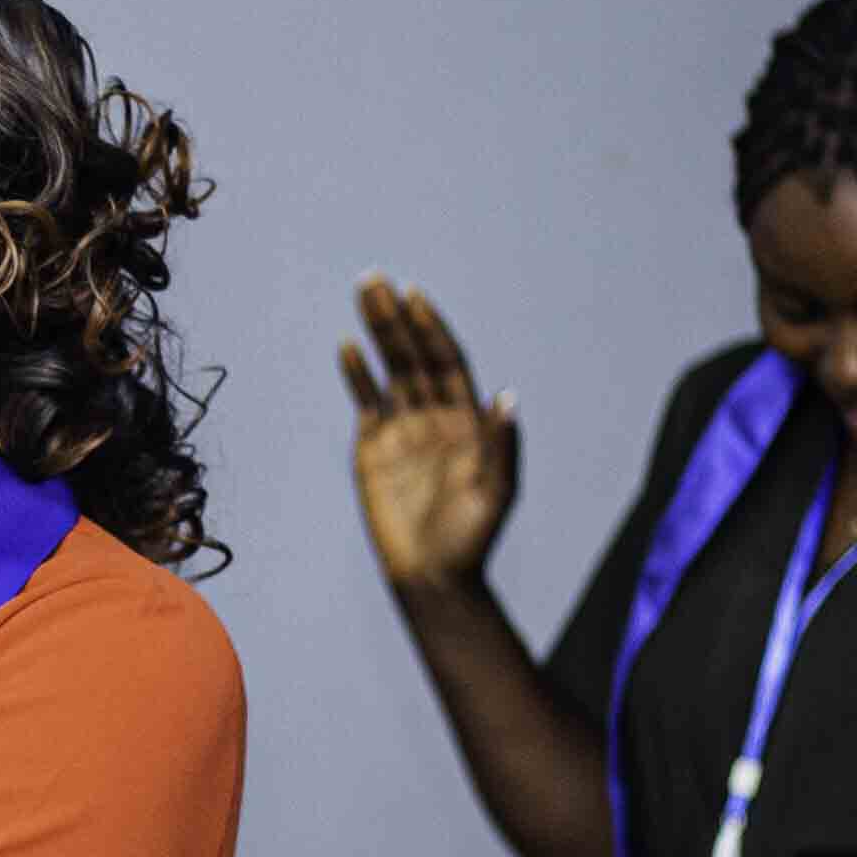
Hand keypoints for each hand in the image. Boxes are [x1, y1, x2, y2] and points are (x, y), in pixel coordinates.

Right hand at [340, 277, 521, 595]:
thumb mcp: (497, 492)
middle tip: (376, 279)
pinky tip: (349, 347)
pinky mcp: (373, 449)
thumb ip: (501, 443)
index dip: (432, 328)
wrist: (433, 576)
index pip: (447, 362)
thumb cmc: (472, 538)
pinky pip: (366, 402)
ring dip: (376, 333)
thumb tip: (507, 395)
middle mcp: (434, 416)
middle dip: (396, 318)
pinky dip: (357, 375)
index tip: (416, 296)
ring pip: (388, 370)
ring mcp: (402, 430)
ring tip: (363, 293)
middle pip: (413, 356)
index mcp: (467, 420)